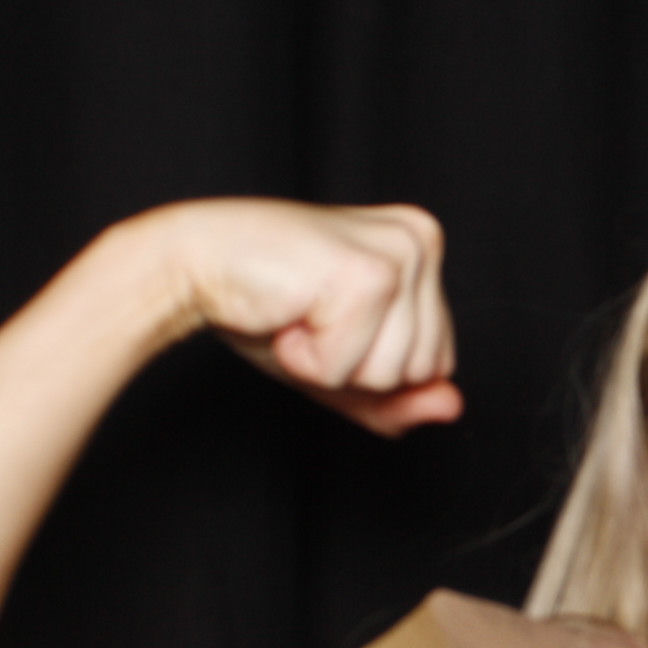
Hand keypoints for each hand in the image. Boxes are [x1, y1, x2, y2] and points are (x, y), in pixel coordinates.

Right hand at [148, 198, 464, 436]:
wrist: (193, 266)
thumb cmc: (266, 307)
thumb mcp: (344, 366)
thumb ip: (400, 396)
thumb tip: (453, 407)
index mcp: (423, 249)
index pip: (439, 360)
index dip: (376, 365)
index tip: (330, 322)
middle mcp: (421, 240)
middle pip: (424, 369)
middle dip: (358, 366)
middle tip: (312, 318)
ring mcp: (399, 252)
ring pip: (392, 372)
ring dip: (330, 362)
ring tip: (300, 314)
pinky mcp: (369, 274)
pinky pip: (351, 367)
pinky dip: (309, 358)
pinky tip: (288, 313)